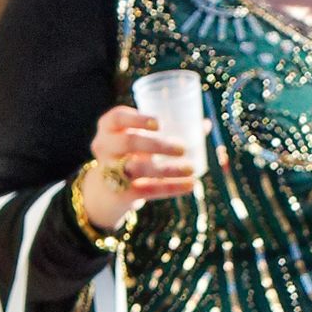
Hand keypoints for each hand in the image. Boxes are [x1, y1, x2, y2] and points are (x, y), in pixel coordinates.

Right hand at [80, 104, 197, 229]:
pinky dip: (172, 187)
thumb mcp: (140, 140)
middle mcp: (104, 147)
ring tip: (191, 168)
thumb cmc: (130, 155)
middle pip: (129, 142)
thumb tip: (206, 124)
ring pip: (139, 169)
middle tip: (182, 148)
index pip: (117, 117)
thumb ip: (168, 131)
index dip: (138, 119)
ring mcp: (110, 171)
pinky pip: (149, 190)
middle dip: (158, 144)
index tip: (160, 123)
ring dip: (168, 169)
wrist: (107, 192)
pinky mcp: (121, 193)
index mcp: (108, 128)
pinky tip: (190, 184)